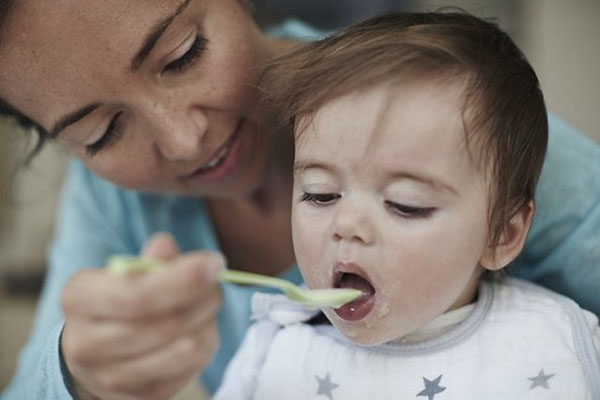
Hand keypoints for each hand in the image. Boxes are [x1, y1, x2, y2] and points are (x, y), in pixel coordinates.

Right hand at [61, 233, 223, 399]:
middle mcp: (86, 344)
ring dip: (207, 322)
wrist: (96, 349)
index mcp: (79, 298)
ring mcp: (110, 378)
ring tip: (204, 307)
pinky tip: (197, 330)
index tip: (213, 263)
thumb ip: (150, 259)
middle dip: (203, 300)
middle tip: (215, 285)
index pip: (135, 295)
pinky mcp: (140, 398)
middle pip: (165, 324)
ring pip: (185, 349)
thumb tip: (165, 246)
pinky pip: (192, 369)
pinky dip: (205, 345)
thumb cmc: (119, 298)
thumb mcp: (126, 271)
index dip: (181, 280)